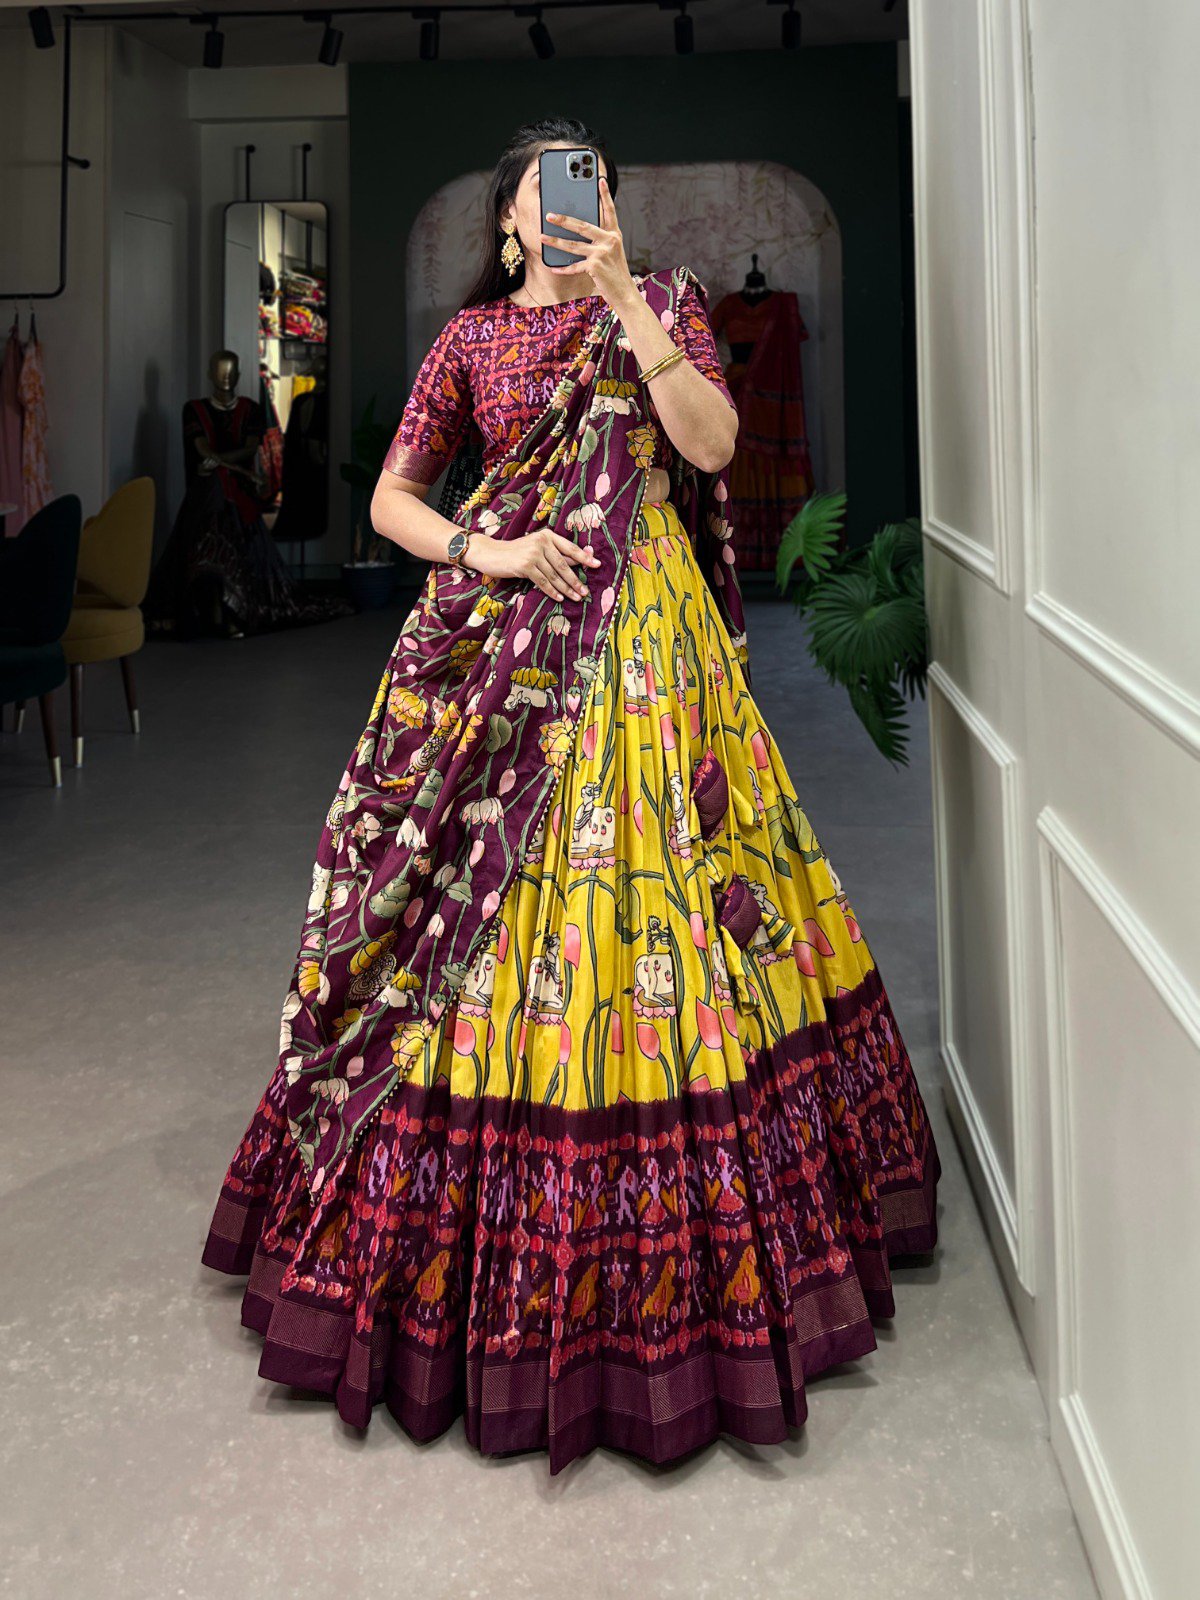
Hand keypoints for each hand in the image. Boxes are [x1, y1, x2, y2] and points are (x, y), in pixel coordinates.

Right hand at [470, 527, 600, 601]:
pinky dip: (552, 591)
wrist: (491, 553)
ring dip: (567, 588)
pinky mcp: (525, 566)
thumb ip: (555, 553)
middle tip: (585, 591)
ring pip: (554, 575)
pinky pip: (543, 582)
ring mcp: (533, 553)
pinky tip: (560, 597)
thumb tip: (580, 560)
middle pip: (564, 564)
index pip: (569, 548)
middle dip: (576, 579)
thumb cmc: (516, 553)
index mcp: (547, 535)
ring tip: (576, 597)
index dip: (584, 557)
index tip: (597, 565)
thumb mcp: (536, 549)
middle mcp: (541, 542)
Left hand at [540, 177, 638, 311]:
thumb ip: (600, 240)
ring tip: (542, 237)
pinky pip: (574, 266)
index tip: (599, 179)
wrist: (624, 293)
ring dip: (555, 242)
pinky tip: (553, 267)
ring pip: (573, 245)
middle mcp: (609, 240)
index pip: (610, 211)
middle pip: (582, 226)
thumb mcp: (612, 252)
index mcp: (614, 234)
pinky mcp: (595, 266)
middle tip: (549, 215)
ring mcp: (602, 253)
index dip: (605, 195)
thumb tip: (579, 232)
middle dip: (564, 220)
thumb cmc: (615, 273)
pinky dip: (563, 268)